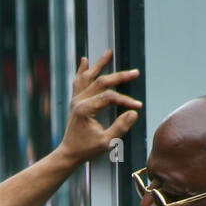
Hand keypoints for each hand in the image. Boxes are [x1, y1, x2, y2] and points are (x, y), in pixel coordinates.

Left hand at [56, 50, 141, 166]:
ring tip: (108, 52)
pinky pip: (78, 82)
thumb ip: (120, 127)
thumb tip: (133, 113)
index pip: (109, 97)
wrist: (68, 153)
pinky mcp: (75, 102)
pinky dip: (82, 71)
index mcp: (85, 109)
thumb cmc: (86, 149)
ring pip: (88, 77)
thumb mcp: (106, 142)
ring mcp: (75, 100)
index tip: (137, 106)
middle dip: (120, 77)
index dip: (125, 100)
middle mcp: (79, 101)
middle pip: (101, 82)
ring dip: (99, 64)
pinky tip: (84, 61)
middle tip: (135, 72)